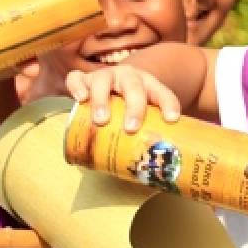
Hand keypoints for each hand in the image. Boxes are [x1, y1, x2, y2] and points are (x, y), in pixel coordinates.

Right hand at [67, 65, 182, 132]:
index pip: (162, 93)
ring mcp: (104, 76)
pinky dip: (77, 87)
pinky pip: (76, 78)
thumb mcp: (144, 115)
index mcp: (148, 86)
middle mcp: (127, 77)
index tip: (171, 119)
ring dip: (102, 100)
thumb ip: (148, 135)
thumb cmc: (132, 107)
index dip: (168, 104)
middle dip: (134, 108)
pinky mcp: (84, 79)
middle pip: (133, 87)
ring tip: (101, 121)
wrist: (113, 85)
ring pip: (103, 81)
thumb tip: (154, 171)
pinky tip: (80, 99)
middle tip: (130, 129)